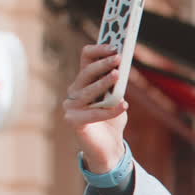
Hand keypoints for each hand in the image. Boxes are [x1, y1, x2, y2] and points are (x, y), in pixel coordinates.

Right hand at [61, 44, 127, 171]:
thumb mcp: (118, 97)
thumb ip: (118, 84)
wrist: (109, 149)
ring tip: (118, 76)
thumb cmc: (112, 120)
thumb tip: (123, 67)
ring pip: (88, 91)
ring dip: (104, 82)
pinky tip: (123, 105)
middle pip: (86, 72)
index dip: (98, 50)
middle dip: (103, 64)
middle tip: (118, 58)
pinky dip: (109, 110)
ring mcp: (71, 106)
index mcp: (84, 81)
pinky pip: (92, 113)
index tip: (115, 46)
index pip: (86, 58)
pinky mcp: (73, 121)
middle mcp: (75, 91)